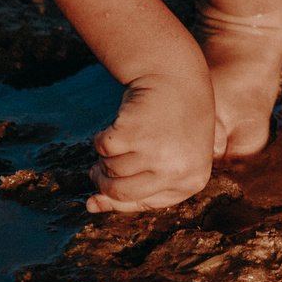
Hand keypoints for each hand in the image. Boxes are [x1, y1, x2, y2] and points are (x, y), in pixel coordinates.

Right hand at [87, 69, 218, 211]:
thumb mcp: (169, 158)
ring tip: (122, 138)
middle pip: (118, 192)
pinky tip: (118, 124)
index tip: (108, 185)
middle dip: (103, 180)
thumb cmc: (174, 121)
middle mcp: (177, 171)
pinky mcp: (135, 132)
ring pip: (109, 169)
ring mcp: (157, 153)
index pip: (140, 203)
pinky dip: (102, 137)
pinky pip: (103, 148)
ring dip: (107, 156)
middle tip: (98, 168)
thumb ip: (137, 187)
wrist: (177, 75)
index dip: (118, 196)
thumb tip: (90, 206)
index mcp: (192, 181)